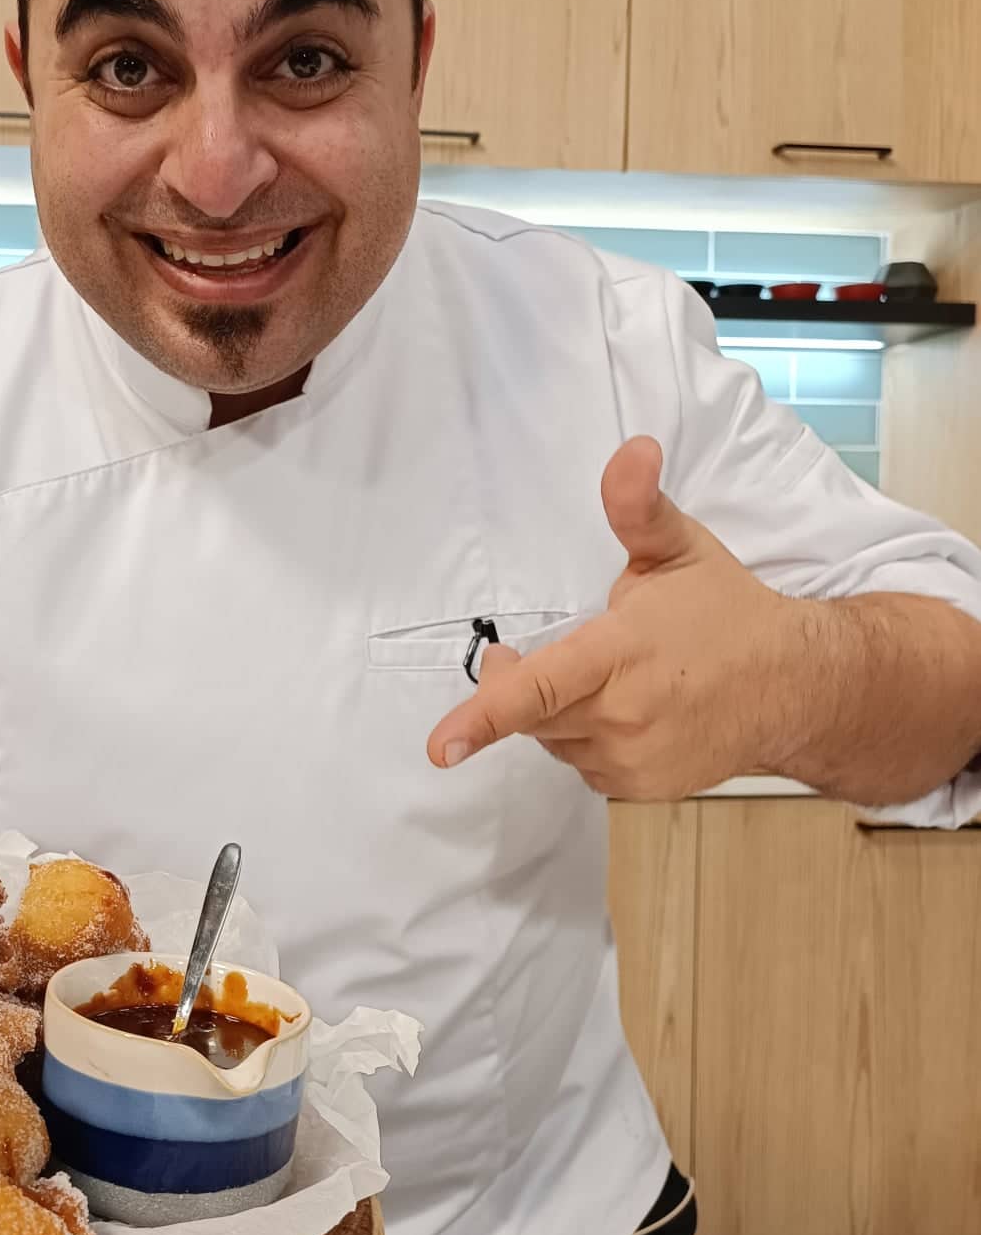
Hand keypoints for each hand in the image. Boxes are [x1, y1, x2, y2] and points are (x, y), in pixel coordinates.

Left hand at [426, 436, 797, 798]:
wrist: (794, 687)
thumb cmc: (727, 613)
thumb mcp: (680, 549)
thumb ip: (639, 507)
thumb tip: (632, 449)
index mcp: (622, 652)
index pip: (542, 687)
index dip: (484, 716)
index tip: (440, 747)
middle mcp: (624, 713)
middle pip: (534, 713)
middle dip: (511, 686)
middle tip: (515, 657)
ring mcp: (634, 756)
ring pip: (554, 740)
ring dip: (554, 712)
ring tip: (595, 677)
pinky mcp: (642, 786)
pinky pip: (583, 764)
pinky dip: (585, 739)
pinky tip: (619, 711)